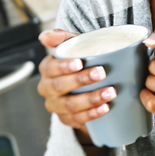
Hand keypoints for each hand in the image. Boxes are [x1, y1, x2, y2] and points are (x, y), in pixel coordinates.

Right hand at [37, 29, 116, 143]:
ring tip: (110, 92)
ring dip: (91, 99)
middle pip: (60, 86)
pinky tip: (105, 108)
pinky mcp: (66, 119)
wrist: (86, 83)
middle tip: (101, 73)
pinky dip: (92, 114)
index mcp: (47, 68)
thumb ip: (62, 37)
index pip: (51, 68)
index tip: (80, 62)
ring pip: (70, 105)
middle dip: (81, 80)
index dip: (64, 66)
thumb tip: (45, 36)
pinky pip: (77, 119)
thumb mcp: (74, 45)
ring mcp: (56, 105)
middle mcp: (47, 88)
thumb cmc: (81, 60)